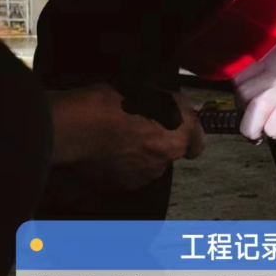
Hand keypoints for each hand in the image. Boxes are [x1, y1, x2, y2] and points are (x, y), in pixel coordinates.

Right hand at [49, 84, 204, 190]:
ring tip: (118, 142)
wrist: (79, 124)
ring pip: (148, 166)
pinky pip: (127, 176)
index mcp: (180, 134)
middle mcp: (167, 158)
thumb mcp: (154, 90)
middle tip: (137, 131)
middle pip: (169, 154)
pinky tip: (106, 154)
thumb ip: (174, 106)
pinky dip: (121, 168)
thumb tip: (179, 108)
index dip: (187, 137)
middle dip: (158, 145)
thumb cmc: (114, 99)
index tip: (176, 131)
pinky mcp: (123, 185)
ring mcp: (145, 175)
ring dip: (139, 157)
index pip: (197, 144)